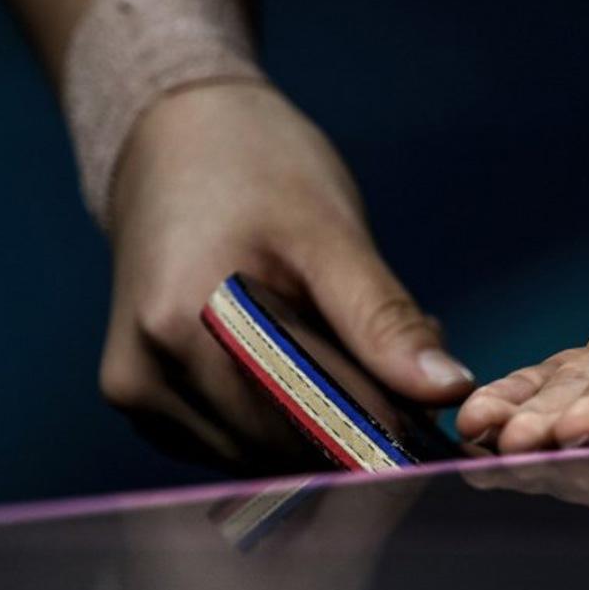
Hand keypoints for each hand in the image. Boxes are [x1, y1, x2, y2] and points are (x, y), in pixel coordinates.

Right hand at [99, 83, 473, 468]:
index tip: (428, 420)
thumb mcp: (330, 235)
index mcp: (186, 326)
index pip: (304, 426)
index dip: (377, 432)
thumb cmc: (257, 168)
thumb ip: (384, 321)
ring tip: (345, 351)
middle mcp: (146, 376)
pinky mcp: (140, 399)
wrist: (173, 135)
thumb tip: (452, 392)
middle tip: (399, 372)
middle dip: (351, 424)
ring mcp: (136, 395)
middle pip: (280, 448)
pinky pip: (230, 440)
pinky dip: (279, 418)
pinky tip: (303, 362)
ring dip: (317, 425)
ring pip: (258, 454)